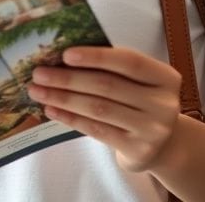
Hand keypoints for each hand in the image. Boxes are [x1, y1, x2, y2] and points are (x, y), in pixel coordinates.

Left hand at [27, 46, 182, 172]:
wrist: (163, 146)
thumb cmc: (141, 103)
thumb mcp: (140, 83)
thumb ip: (114, 69)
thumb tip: (63, 57)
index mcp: (166, 78)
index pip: (129, 61)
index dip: (96, 57)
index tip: (65, 54)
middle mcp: (163, 103)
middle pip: (108, 86)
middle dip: (68, 78)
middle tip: (39, 73)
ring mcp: (153, 129)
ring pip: (98, 108)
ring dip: (63, 98)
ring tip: (38, 91)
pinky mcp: (137, 150)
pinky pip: (96, 130)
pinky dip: (70, 118)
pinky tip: (51, 110)